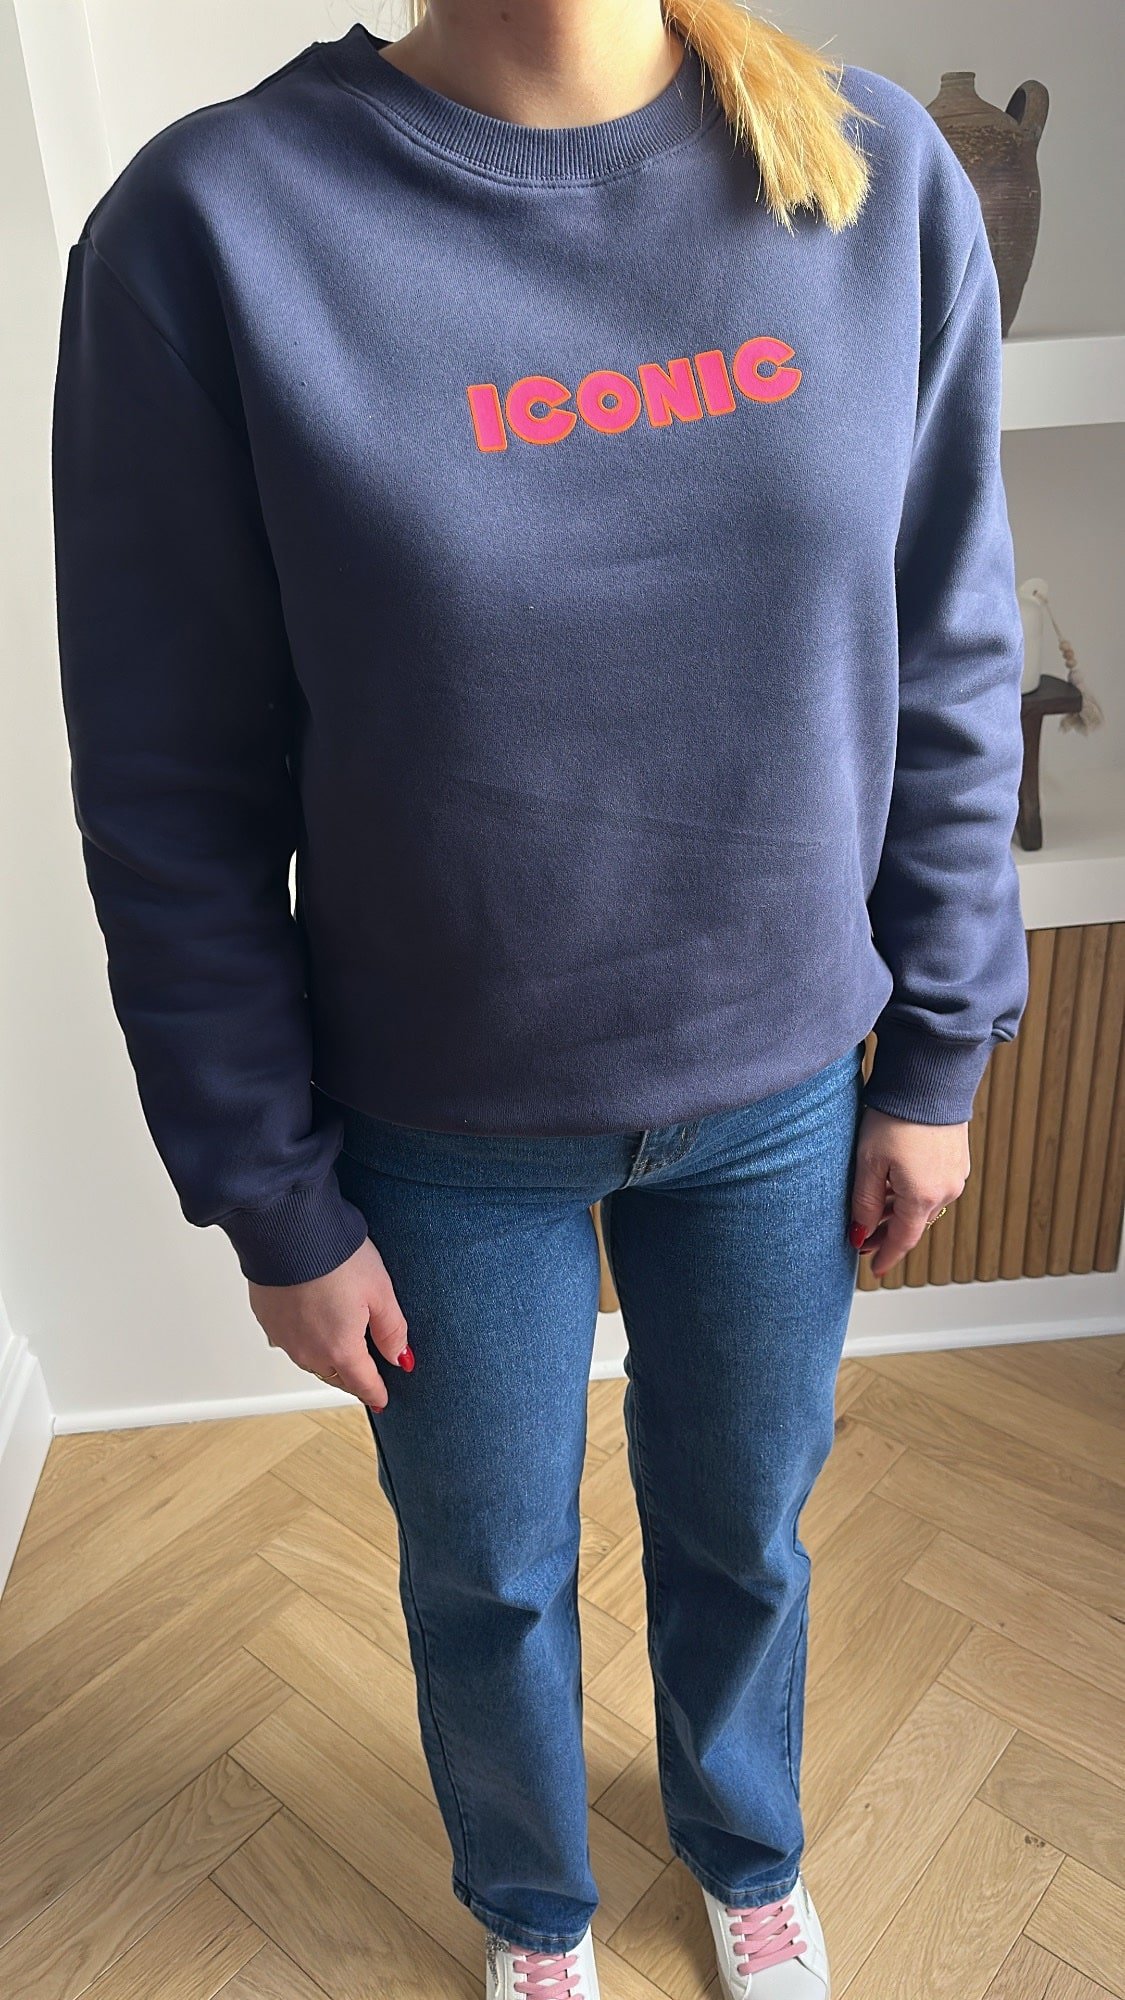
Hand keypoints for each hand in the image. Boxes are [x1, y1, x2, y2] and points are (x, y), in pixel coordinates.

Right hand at [248, 1236, 412, 1411]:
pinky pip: (290, 1340)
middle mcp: (308, 1352)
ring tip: (341, 1340)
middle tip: (366, 1371)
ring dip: (327, 1357)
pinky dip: (304, 1337)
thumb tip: (400, 1359)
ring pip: (311, 1360)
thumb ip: (392, 1330)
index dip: (376, 1393)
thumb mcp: (380, 1291)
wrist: (286, 1231)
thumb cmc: (334, 1256)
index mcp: (341, 1350)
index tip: (382, 1400)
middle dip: (352, 1376)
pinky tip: (312, 1317)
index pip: (363, 1384)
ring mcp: (284, 1338)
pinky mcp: (267, 1319)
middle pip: (336, 1375)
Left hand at [848, 1107, 969, 1277]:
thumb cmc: (895, 1119)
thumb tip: (860, 1233)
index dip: (887, 1256)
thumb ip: (865, 1203)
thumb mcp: (869, 1163)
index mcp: (923, 1198)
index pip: (903, 1240)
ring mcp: (956, 1175)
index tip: (874, 1269)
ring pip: (923, 1204)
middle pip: (913, 1223)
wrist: (929, 1081)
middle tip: (862, 1237)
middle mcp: (946, 1191)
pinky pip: (933, 1186)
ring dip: (899, 1210)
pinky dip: (913, 1192)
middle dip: (887, 1232)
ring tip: (872, 1206)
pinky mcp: (958, 1158)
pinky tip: (894, 1182)